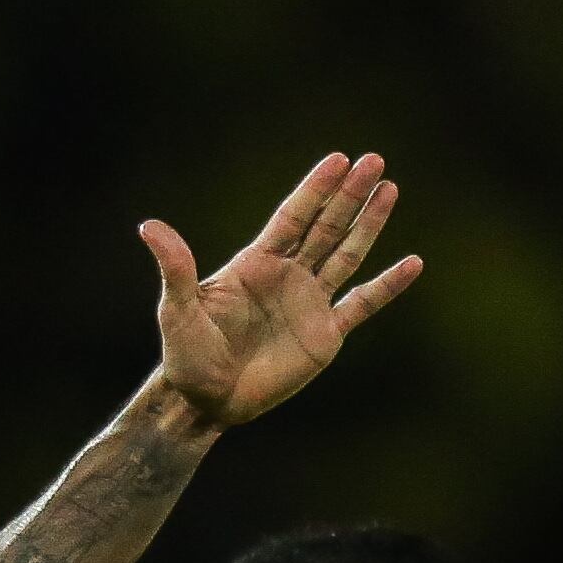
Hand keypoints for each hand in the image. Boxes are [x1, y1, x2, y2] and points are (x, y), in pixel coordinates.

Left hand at [143, 152, 419, 432]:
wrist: (205, 401)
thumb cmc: (186, 355)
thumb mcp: (178, 309)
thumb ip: (175, 267)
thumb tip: (148, 227)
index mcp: (257, 263)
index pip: (292, 217)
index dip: (315, 189)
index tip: (338, 160)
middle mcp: (288, 276)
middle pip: (325, 227)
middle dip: (349, 195)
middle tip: (374, 161)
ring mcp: (310, 303)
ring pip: (347, 255)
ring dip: (369, 224)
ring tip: (389, 189)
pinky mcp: (326, 336)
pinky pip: (362, 304)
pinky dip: (387, 286)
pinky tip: (413, 264)